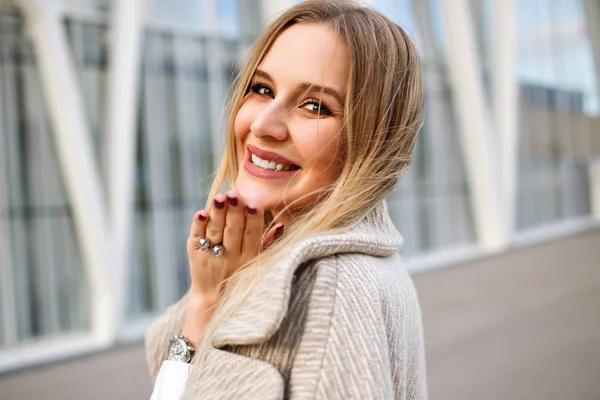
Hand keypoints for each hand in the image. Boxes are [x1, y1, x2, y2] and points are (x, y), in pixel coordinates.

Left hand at [185, 189, 283, 307]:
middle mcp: (231, 257)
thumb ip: (268, 242)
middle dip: (234, 212)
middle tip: (234, 194)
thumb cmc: (240, 274)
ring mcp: (212, 255)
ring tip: (219, 197)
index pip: (252, 235)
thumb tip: (281, 225)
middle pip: (233, 231)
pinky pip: (197, 237)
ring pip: (215, 232)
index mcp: (250, 256)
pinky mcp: (196, 254)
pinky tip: (201, 213)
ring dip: (217, 214)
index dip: (253, 219)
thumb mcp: (257, 261)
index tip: (253, 203)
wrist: (213, 299)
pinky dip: (198, 225)